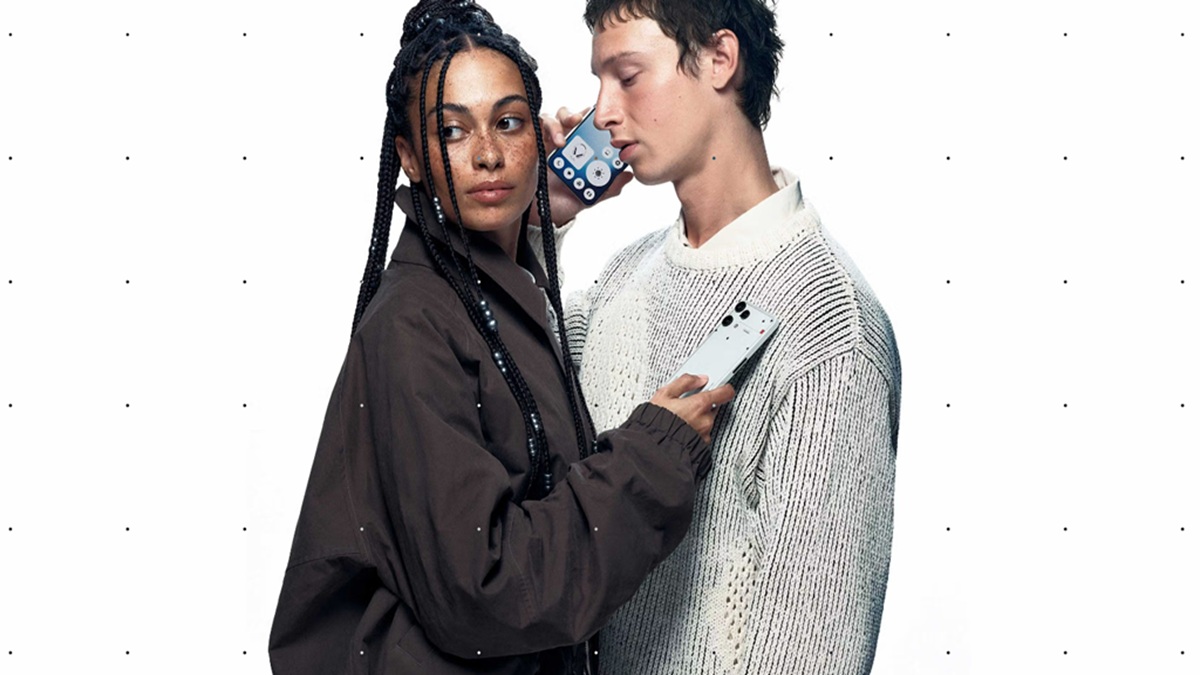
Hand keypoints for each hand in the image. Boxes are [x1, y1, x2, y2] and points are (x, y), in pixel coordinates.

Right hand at [530, 106, 634, 227]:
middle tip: (581, 120)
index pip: (593, 129)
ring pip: (557, 117)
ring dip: (562, 121)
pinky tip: (553, 142)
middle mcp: (569, 143)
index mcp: (584, 152)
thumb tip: (629, 175)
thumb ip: (608, 187)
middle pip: (576, 117)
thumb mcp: (589, 196)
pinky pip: (539, 127)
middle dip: (580, 114)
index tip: (606, 121)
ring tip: (563, 138)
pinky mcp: (535, 144)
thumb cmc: (564, 202)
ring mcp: (552, 142)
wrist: (540, 215)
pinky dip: (547, 128)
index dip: (600, 121)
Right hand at [649, 374, 735, 443]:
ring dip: (699, 418)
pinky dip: (696, 430)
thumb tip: (697, 378)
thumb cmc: (655, 423)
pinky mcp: (701, 445)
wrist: (653, 448)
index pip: (725, 392)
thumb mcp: (664, 395)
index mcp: (699, 404)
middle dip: (704, 404)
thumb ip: (684, 382)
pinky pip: (703, 433)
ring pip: (708, 420)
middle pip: (715, 406)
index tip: (720, 386)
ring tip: (681, 418)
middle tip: (689, 404)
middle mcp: (706, 420)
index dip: (723, 387)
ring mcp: (705, 434)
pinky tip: (682, 429)